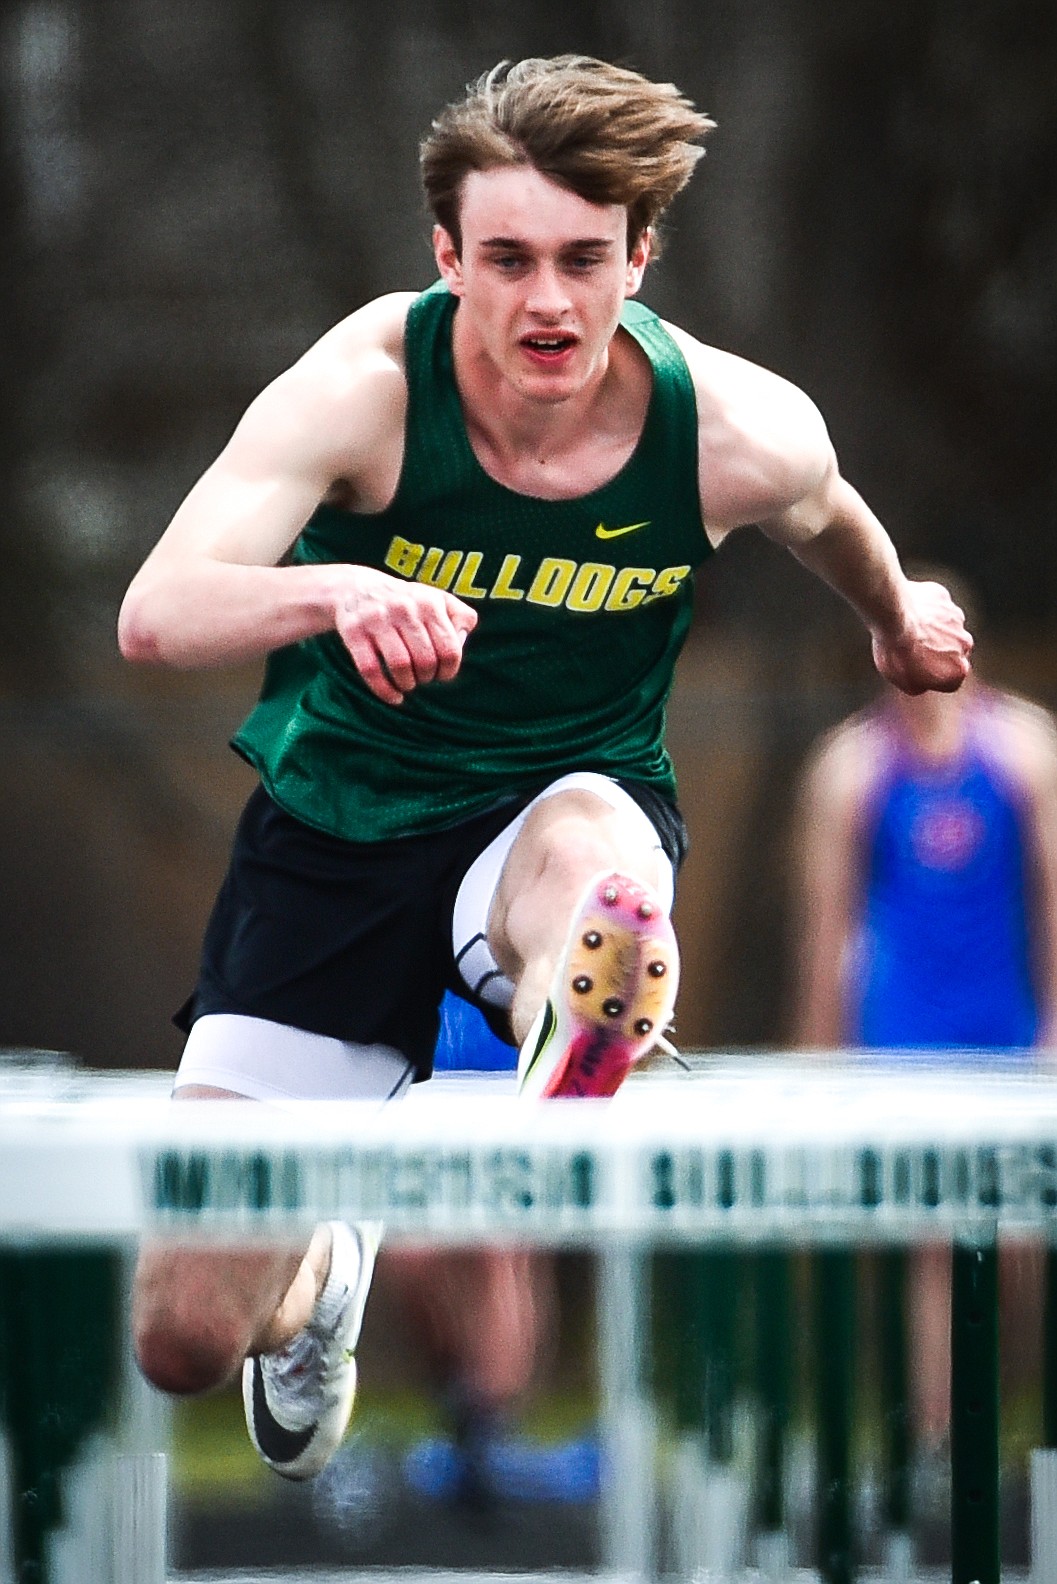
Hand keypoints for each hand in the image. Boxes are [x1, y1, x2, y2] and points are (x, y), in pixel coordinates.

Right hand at [334, 567, 476, 703]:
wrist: (355, 587)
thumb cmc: (406, 602)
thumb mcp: (437, 599)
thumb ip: (461, 617)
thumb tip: (461, 642)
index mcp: (429, 602)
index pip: (450, 649)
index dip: (449, 670)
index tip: (442, 675)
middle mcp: (404, 608)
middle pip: (425, 660)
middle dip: (427, 678)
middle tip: (422, 678)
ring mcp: (377, 619)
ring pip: (400, 666)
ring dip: (407, 684)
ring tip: (407, 684)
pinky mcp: (354, 632)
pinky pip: (371, 670)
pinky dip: (384, 690)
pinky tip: (393, 697)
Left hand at [871, 579, 973, 694]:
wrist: (892, 615)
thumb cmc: (897, 652)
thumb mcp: (904, 681)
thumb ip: (921, 685)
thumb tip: (924, 681)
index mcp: (959, 670)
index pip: (950, 680)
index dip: (931, 677)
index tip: (915, 670)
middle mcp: (965, 644)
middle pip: (951, 652)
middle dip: (936, 652)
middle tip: (911, 649)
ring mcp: (956, 619)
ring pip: (944, 628)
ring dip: (931, 630)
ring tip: (906, 631)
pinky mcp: (944, 599)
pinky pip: (933, 608)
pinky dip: (922, 611)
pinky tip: (905, 614)